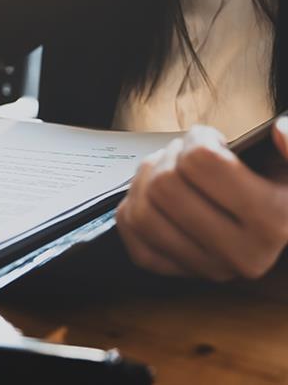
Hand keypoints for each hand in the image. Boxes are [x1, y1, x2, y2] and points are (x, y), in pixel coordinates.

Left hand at [116, 121, 287, 280]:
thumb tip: (278, 131)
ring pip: (141, 209)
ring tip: (169, 170)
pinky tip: (155, 195)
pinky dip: (132, 203)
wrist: (275, 227)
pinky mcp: (174, 271)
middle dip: (170, 157)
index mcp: (273, 221)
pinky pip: (129, 228)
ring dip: (147, 179)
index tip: (211, 141)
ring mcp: (205, 268)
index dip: (199, 139)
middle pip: (164, 184)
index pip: (200, 161)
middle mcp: (241, 254)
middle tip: (186, 155)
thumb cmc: (278, 188)